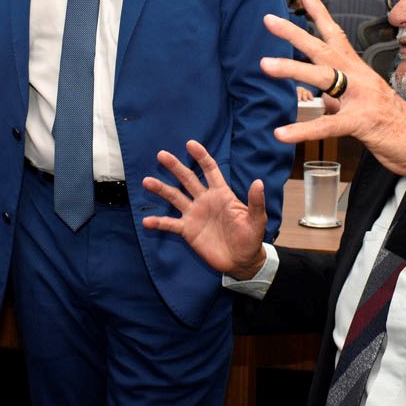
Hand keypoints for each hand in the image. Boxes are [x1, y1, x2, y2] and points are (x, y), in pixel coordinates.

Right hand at [141, 140, 267, 279]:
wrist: (241, 261)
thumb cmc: (251, 238)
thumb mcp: (256, 220)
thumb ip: (255, 202)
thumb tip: (259, 182)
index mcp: (221, 194)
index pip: (210, 170)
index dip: (201, 156)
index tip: (190, 144)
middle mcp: (205, 200)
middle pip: (187, 179)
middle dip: (175, 166)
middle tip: (161, 155)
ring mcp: (194, 214)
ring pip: (175, 197)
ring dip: (161, 189)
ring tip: (147, 181)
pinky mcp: (187, 230)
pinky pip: (170, 224)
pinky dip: (158, 222)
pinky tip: (146, 221)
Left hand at [259, 0, 405, 176]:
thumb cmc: (394, 123)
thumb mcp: (362, 101)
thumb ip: (340, 95)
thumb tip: (321, 95)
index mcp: (357, 70)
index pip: (336, 35)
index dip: (320, 14)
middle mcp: (358, 77)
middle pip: (323, 48)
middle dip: (294, 33)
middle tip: (269, 19)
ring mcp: (361, 98)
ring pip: (323, 77)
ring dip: (292, 69)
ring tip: (265, 64)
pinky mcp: (362, 123)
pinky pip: (327, 125)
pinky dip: (303, 130)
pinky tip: (282, 133)